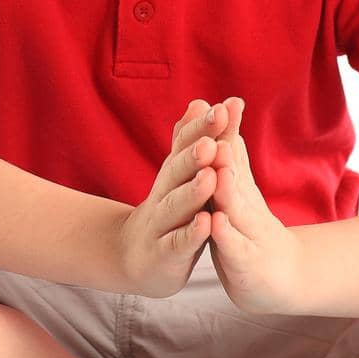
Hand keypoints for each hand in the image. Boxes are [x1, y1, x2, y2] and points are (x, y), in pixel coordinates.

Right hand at [117, 99, 230, 298]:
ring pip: (176, 206)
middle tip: (211, 140)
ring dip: (193, 192)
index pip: (186, 146)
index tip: (224, 108)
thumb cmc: (168, 209)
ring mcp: (162, 224)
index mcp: (173, 173)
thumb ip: (189, 141)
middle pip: (178, 172)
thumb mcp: (178, 175)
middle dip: (194, 155)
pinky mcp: (164, 254)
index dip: (203, 129)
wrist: (134, 256)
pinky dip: (191, 234)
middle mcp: (164, 194)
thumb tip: (201, 102)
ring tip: (210, 177)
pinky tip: (206, 223)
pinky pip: (178, 242)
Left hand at [207, 97, 302, 315]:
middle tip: (218, 123)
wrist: (284, 278)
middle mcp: (248, 207)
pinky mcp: (246, 263)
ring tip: (218, 168)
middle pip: (235, 174)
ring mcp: (250, 234)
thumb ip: (233, 156)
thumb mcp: (242, 192)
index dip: (226, 131)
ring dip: (227, 188)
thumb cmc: (253, 231)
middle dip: (226, 150)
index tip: (221, 103)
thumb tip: (229, 115)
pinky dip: (225, 234)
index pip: (232, 155)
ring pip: (236, 209)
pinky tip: (216, 221)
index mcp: (241, 189)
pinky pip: (234, 247)